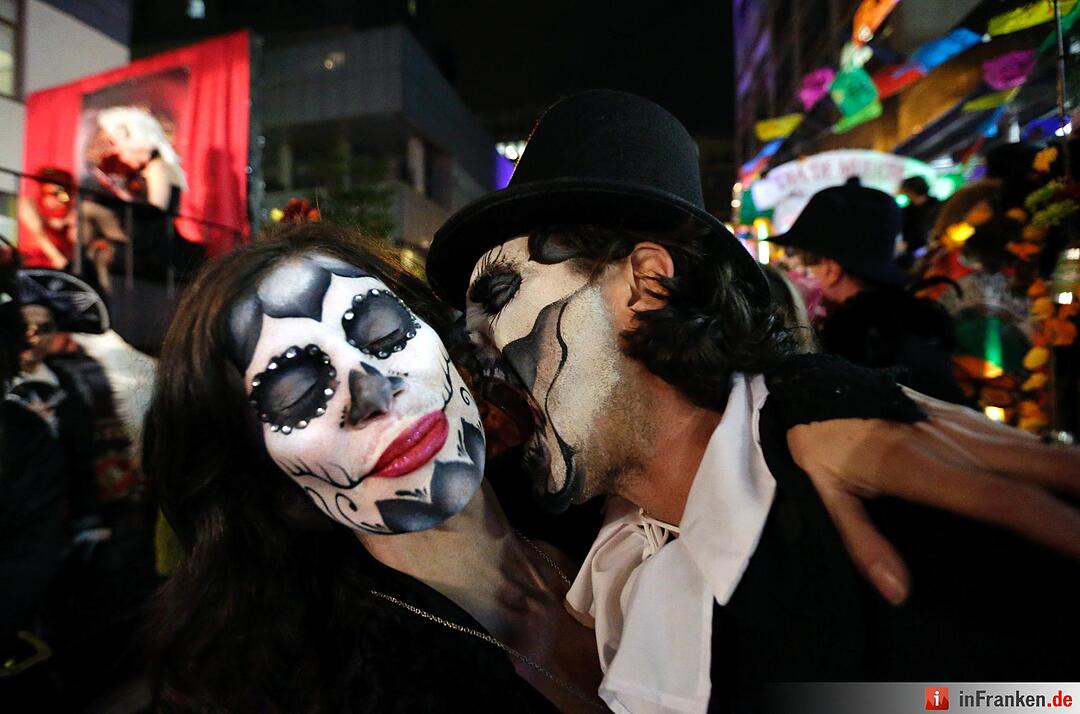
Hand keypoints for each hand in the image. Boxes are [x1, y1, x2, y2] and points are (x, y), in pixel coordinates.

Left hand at [787, 388, 1079, 604]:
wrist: (814, 384)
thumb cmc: (818, 443)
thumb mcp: (824, 493)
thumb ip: (861, 543)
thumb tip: (898, 592)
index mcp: (919, 465)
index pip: (1002, 499)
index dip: (1054, 524)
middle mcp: (955, 441)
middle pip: (1044, 465)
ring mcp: (966, 425)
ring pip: (1043, 447)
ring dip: (1076, 474)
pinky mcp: (967, 416)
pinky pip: (1026, 439)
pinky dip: (1058, 460)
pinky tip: (1072, 480)